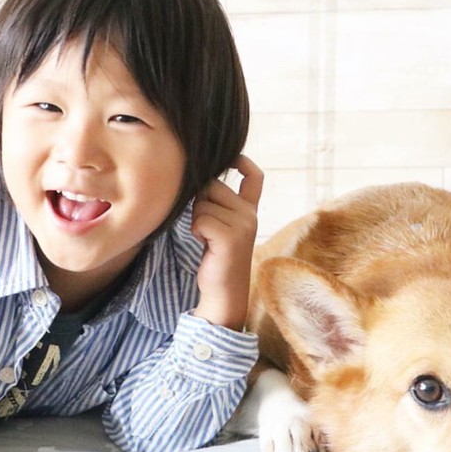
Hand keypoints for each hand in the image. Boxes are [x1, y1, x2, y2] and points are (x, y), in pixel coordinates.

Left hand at [191, 155, 263, 329]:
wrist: (224, 292)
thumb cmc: (217, 259)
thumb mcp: (223, 228)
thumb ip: (219, 205)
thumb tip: (198, 179)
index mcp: (250, 210)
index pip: (254, 177)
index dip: (243, 162)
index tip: (233, 158)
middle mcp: (251, 215)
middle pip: (213, 186)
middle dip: (201, 202)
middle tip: (206, 228)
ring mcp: (243, 225)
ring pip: (203, 203)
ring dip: (196, 219)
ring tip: (206, 239)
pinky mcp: (231, 238)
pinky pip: (201, 219)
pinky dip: (196, 230)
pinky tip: (205, 244)